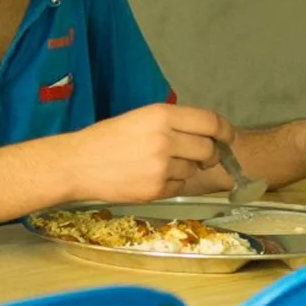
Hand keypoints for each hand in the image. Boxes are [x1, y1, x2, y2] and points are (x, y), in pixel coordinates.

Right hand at [70, 102, 235, 201]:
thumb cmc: (106, 140)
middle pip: (208, 149)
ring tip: (158, 166)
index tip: (229, 138)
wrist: (77, 164)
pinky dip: (171, 185)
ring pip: (192, 170)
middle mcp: (165, 139)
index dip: (225, 131)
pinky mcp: (155, 189)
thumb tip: (206, 134)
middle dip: (209, 155)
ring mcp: (161, 166)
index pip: (210, 122)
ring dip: (184, 170)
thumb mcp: (140, 118)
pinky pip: (179, 188)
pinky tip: (150, 178)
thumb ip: (173, 123)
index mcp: (161, 115)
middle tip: (201, 158)